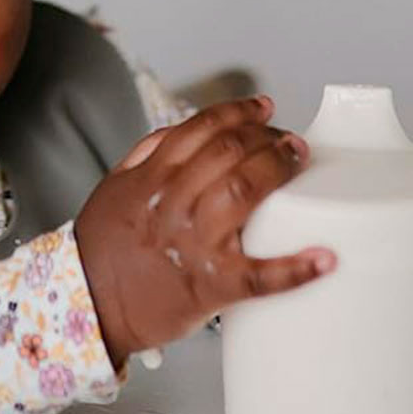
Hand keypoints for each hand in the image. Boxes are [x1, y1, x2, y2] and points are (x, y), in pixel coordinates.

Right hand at [74, 94, 335, 369]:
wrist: (89, 305)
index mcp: (151, 176)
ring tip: (299, 161)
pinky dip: (294, 269)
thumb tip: (188, 129)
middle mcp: (173, 202)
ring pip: (244, 191)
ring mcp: (193, 243)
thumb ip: (149, 153)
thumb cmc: (103, 247)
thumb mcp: (116, 186)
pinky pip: (258, 277)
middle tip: (289, 140)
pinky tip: (323, 259)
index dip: (239, 112)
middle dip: (267, 137)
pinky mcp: (210, 286)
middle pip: (230, 152)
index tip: (263, 108)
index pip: (202, 128)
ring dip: (279, 169)